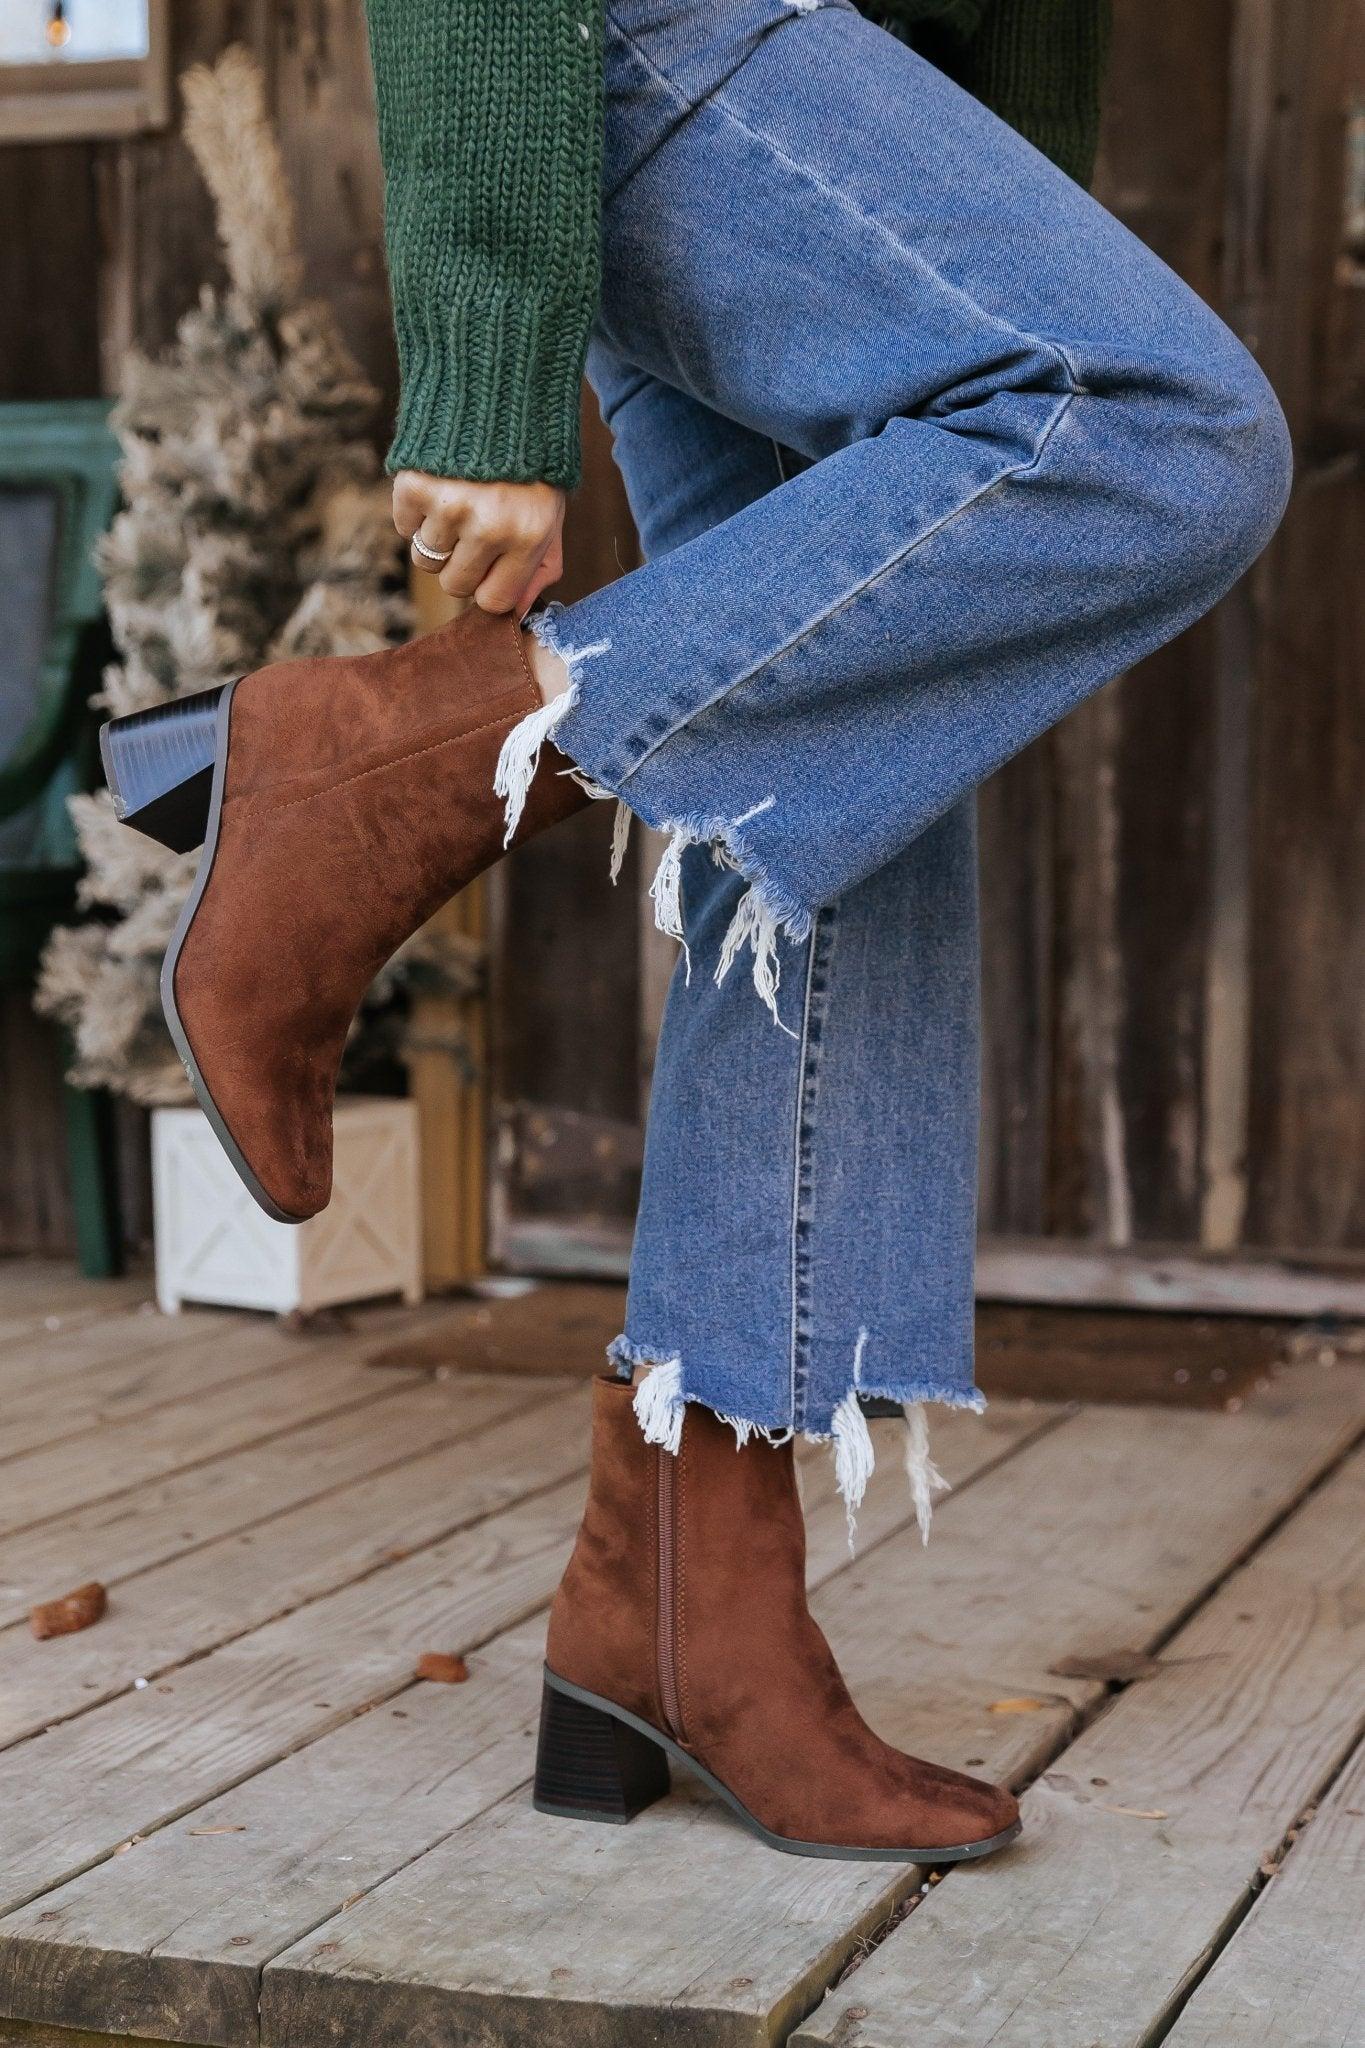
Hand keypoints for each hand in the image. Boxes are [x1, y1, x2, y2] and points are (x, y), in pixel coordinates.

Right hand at [392, 472, 565, 615]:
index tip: (492, 565)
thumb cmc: (528, 462)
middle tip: (473, 528)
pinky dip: (415, 511)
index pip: (493, 601)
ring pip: (426, 559)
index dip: (488, 586)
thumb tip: (517, 612)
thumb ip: (540, 565)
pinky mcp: (413, 486)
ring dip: (437, 536)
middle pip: (454, 585)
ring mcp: (449, 507)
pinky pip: (404, 527)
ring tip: (458, 499)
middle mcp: (489, 527)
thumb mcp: (550, 511)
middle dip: (461, 564)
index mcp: (529, 536)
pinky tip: (438, 483)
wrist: (494, 386)